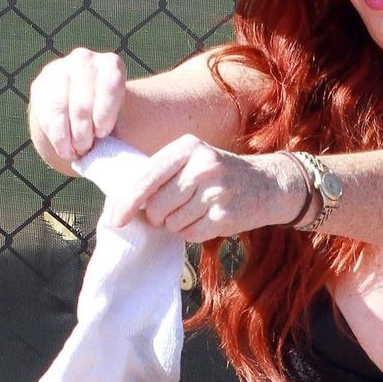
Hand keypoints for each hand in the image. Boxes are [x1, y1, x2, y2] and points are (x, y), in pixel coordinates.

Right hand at [29, 47, 126, 164]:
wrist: (84, 110)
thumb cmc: (110, 117)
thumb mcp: (123, 120)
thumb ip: (121, 131)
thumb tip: (115, 153)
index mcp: (111, 65)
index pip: (109, 86)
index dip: (105, 115)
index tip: (103, 134)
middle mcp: (85, 60)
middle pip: (82, 104)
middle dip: (84, 135)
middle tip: (87, 149)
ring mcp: (60, 69)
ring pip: (60, 110)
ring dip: (68, 138)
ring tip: (76, 152)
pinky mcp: (41, 84)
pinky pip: (45, 115)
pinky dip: (55, 137)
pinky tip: (64, 148)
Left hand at [102, 135, 295, 237]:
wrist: (267, 185)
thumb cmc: (219, 175)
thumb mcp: (193, 159)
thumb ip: (161, 174)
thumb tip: (123, 203)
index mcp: (188, 147)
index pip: (146, 178)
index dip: (126, 202)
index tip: (115, 219)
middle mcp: (202, 166)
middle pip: (155, 206)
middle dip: (157, 215)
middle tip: (172, 209)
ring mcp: (215, 192)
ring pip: (171, 223)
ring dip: (177, 224)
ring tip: (196, 210)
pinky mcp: (224, 216)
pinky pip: (190, 234)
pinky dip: (192, 232)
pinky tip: (206, 219)